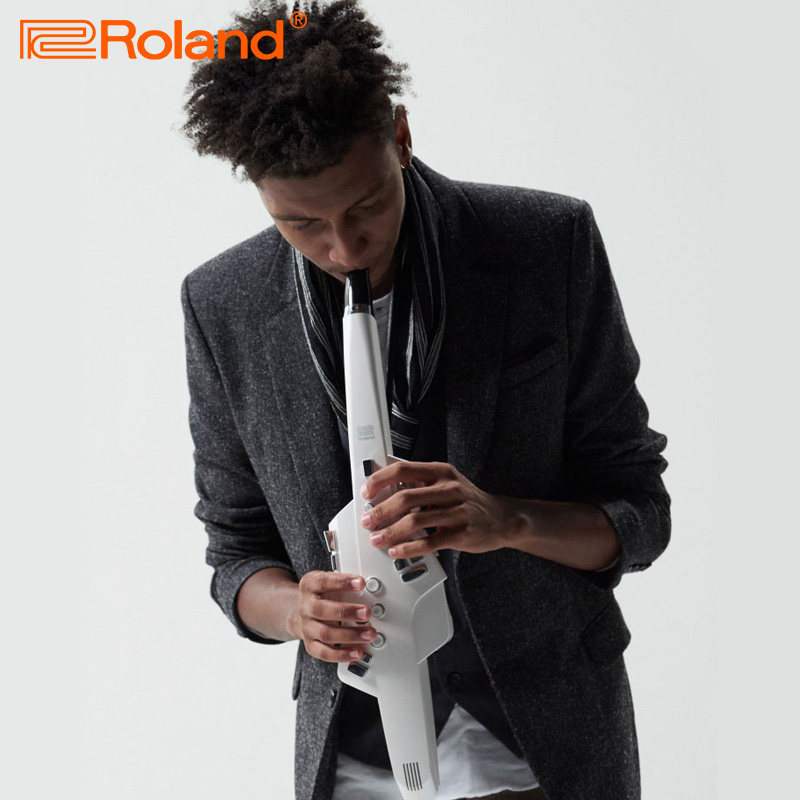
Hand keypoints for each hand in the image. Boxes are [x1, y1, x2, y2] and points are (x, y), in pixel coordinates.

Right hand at [292, 571, 376, 663]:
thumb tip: (369, 591)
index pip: (323, 582)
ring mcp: (307, 627)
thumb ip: (345, 585)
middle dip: (347, 612)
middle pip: (322, 610)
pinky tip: (357, 652)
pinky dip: (342, 654)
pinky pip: (324, 653)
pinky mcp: (311, 644)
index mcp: (309, 586)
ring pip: (326, 634)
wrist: (300, 610)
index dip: (342, 582)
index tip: (361, 583)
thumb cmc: (322, 594)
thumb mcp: (329, 582)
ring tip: (368, 634)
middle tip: (366, 613)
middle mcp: (306, 607)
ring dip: (350, 635)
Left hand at [360, 460, 521, 558]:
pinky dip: (409, 548)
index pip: (402, 469)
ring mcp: (456, 511)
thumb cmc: (467, 501)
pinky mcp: (460, 533)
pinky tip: (397, 551)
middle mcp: (448, 488)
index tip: (365, 492)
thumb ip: (418, 480)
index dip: (379, 480)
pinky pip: (429, 542)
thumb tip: (382, 479)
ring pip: (415, 521)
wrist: (502, 518)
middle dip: (380, 511)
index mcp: (440, 472)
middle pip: (405, 497)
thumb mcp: (445, 481)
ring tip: (377, 539)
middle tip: (367, 521)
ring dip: (390, 532)